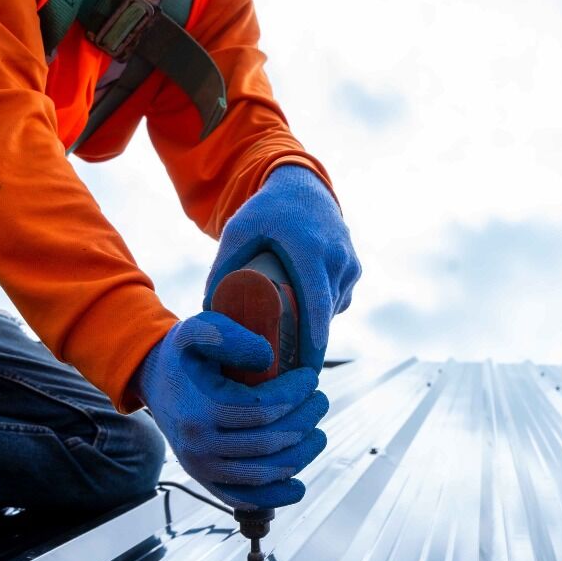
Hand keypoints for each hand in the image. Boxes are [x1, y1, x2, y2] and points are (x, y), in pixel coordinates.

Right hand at [135, 312, 328, 508]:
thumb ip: (229, 335)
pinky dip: (275, 498)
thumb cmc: (186, 354)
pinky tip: (298, 486)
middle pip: (268, 442)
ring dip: (301, 454)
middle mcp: (198, 445)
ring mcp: (201, 468)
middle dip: (305, 421)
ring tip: (318, 432)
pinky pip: (243, 499)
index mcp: (199, 408)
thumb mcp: (198, 329)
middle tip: (320, 401)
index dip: (295, 395)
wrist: (157, 381)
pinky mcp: (206, 481)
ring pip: (263, 473)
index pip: (262, 409)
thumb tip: (267, 358)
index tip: (311, 378)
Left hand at [204, 165, 361, 371]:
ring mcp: (350, 264)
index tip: (304, 372)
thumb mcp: (237, 232)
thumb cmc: (266, 211)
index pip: (316, 308)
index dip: (313, 345)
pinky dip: (323, 313)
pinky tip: (305, 324)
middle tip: (286, 373)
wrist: (302, 187)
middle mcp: (337, 259)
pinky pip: (339, 300)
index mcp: (310, 251)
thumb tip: (207, 313)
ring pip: (332, 310)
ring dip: (315, 329)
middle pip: (324, 317)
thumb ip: (221, 268)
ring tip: (290, 349)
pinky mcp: (354, 268)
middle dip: (310, 347)